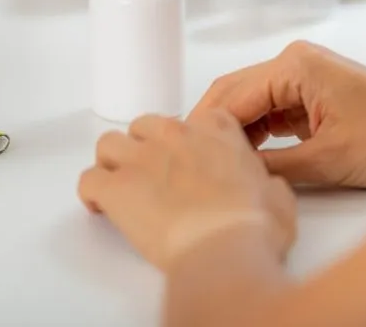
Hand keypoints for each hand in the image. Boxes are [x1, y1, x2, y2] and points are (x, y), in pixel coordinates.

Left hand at [78, 113, 295, 271]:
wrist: (224, 247)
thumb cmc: (253, 226)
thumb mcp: (278, 197)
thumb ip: (266, 184)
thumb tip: (266, 191)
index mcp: (214, 131)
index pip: (196, 119)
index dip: (190, 141)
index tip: (190, 159)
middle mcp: (173, 135)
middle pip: (144, 126)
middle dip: (145, 147)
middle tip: (152, 175)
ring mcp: (140, 158)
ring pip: (108, 144)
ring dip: (111, 163)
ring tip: (120, 186)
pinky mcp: (115, 187)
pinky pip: (87, 180)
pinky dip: (90, 193)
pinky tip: (98, 207)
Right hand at [191, 40, 365, 188]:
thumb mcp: (325, 161)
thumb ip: (271, 166)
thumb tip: (231, 174)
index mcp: (293, 66)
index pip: (231, 98)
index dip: (206, 129)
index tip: (186, 156)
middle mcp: (293, 62)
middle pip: (233, 93)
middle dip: (212, 127)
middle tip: (190, 159)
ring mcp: (302, 75)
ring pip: (249, 102)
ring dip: (233, 131)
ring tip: (215, 163)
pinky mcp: (310, 92)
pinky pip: (269, 109)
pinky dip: (255, 132)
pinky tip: (246, 157)